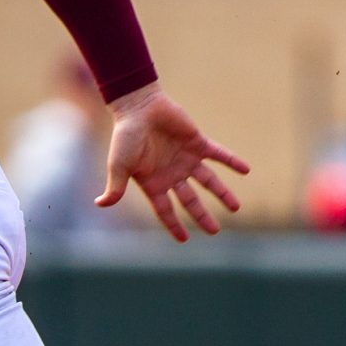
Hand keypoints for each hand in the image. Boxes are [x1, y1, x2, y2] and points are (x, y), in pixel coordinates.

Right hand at [95, 84, 249, 241]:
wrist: (139, 106)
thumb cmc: (126, 136)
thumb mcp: (120, 164)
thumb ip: (116, 186)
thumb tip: (99, 205)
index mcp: (153, 182)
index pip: (165, 210)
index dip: (173, 225)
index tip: (184, 239)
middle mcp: (171, 174)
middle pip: (190, 200)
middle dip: (202, 215)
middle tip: (215, 231)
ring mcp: (185, 158)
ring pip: (208, 181)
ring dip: (222, 193)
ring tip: (236, 207)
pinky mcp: (197, 142)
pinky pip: (218, 154)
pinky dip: (231, 161)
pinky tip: (245, 170)